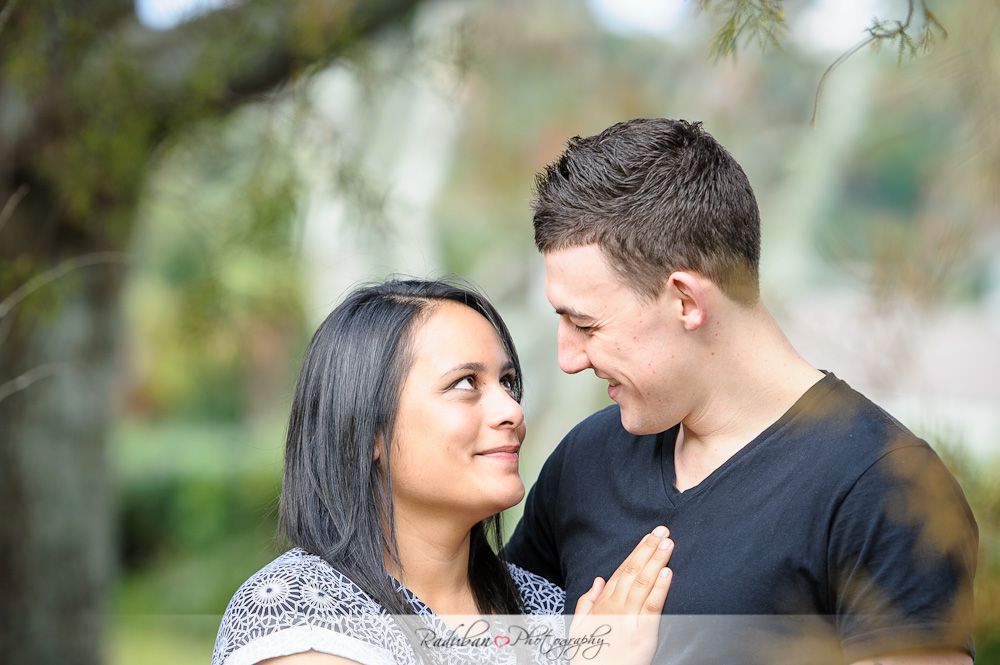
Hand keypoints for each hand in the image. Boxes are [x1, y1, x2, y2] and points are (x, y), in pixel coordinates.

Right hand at [569, 526, 672, 664]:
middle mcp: (615, 607)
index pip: (622, 570)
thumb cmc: (588, 656)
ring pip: (643, 583)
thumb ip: (587, 601)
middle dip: (649, 549)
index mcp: (603, 603)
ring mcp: (629, 619)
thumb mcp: (579, 627)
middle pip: (634, 571)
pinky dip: (660, 588)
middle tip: (663, 531)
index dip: (637, 551)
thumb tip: (598, 580)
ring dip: (656, 561)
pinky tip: (668, 573)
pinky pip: (652, 607)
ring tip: (667, 543)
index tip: (649, 537)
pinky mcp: (642, 634)